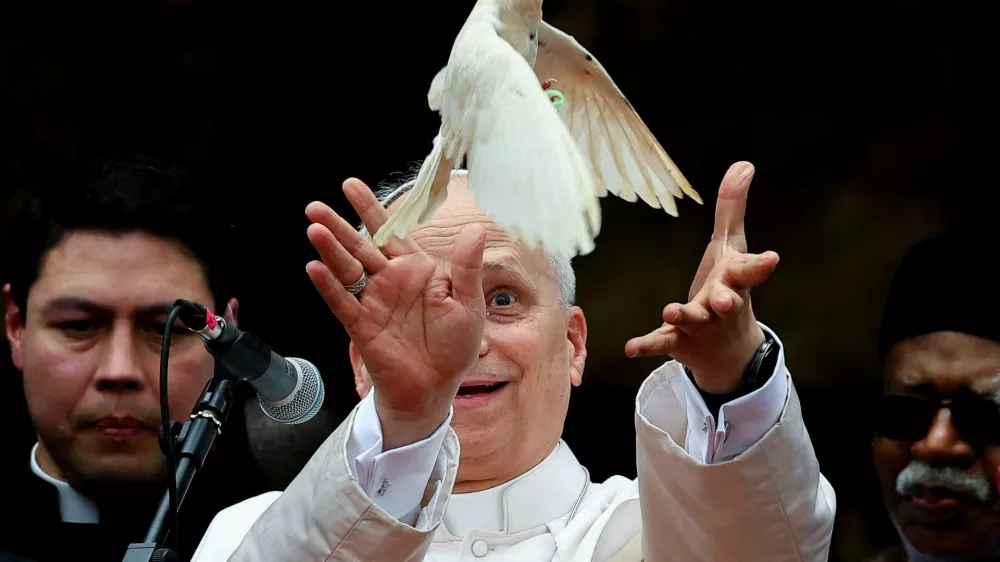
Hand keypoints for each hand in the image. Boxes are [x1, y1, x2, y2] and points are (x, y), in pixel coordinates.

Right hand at [305, 178, 486, 449]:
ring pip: (347, 270)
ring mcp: (373, 302)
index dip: (370, 209)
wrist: (437, 387)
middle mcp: (390, 281)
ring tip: (314, 229)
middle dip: (338, 226)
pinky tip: (315, 268)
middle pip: (360, 246)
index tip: (349, 185)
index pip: (390, 232)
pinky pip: (342, 303)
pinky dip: (329, 287)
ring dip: (330, 250)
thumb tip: (474, 229)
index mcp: (416, 270)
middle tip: (315, 207)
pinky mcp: (362, 326)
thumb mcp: (468, 302)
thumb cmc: (455, 345)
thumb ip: (467, 266)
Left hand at [625, 162, 778, 393]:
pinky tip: (630, 347)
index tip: (772, 258)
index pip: (749, 272)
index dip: (760, 266)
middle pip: (726, 302)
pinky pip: (662, 342)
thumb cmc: (729, 287)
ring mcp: (700, 326)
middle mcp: (721, 305)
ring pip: (693, 321)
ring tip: (669, 311)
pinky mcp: (677, 341)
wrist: (728, 351)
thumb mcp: (730, 248)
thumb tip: (744, 163)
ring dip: (683, 316)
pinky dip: (647, 344)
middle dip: (726, 300)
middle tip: (724, 301)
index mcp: (735, 281)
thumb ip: (732, 208)